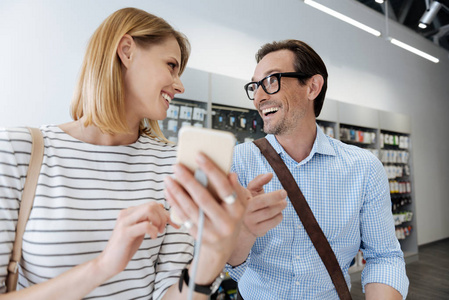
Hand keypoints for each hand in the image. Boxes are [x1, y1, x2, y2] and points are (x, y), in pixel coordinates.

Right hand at [96, 202, 177, 278]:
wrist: (108, 263)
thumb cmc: (125, 247)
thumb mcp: (139, 231)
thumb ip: (147, 220)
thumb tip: (162, 210)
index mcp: (130, 212)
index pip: (152, 204)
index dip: (166, 213)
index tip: (174, 224)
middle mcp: (126, 213)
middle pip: (152, 205)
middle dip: (164, 216)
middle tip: (163, 230)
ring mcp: (125, 222)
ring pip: (149, 210)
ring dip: (159, 221)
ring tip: (158, 232)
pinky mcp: (125, 232)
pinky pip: (145, 225)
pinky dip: (154, 230)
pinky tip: (153, 237)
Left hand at [164, 153, 246, 282]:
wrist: (223, 249)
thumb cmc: (230, 219)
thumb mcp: (239, 206)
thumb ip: (235, 189)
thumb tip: (230, 173)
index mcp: (237, 210)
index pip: (224, 187)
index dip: (211, 170)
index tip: (198, 156)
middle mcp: (225, 222)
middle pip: (203, 198)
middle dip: (188, 180)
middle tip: (177, 166)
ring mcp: (211, 232)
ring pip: (190, 209)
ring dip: (177, 192)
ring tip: (168, 178)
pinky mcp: (198, 237)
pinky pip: (184, 218)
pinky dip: (174, 204)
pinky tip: (168, 192)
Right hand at [244, 173, 286, 236]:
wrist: (243, 227)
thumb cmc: (249, 204)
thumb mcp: (250, 192)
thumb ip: (259, 181)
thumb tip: (270, 174)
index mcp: (240, 197)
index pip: (250, 188)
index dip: (259, 181)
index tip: (271, 174)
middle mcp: (242, 210)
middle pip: (261, 201)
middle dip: (275, 196)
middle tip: (284, 192)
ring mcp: (249, 221)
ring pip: (268, 213)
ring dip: (279, 207)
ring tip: (284, 203)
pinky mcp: (256, 230)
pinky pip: (271, 223)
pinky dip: (278, 217)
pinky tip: (279, 213)